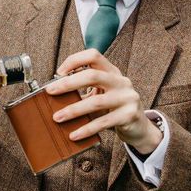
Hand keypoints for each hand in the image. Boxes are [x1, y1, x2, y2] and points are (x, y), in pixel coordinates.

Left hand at [45, 48, 162, 154]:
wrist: (140, 128)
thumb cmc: (114, 109)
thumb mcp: (102, 95)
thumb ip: (85, 90)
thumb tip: (55, 93)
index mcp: (112, 72)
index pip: (93, 56)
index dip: (75, 60)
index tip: (59, 72)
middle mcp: (121, 81)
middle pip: (92, 75)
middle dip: (68, 83)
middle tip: (51, 92)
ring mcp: (127, 97)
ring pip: (96, 101)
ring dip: (73, 110)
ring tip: (57, 117)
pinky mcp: (129, 115)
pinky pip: (103, 122)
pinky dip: (86, 129)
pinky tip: (74, 135)